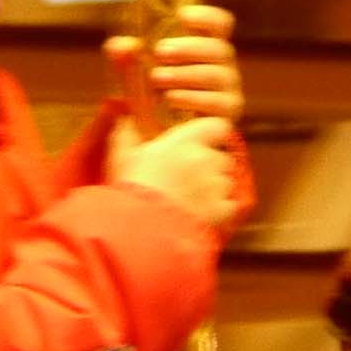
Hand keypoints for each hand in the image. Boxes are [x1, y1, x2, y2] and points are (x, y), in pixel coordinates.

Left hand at [109, 3, 242, 129]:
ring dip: (184, 74)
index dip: (206, 17)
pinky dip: (191, 98)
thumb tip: (119, 45)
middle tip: (159, 51)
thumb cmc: (155, 94)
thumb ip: (125, 59)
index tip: (181, 16)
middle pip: (218, 48)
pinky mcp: (228, 111)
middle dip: (188, 48)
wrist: (162, 134)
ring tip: (157, 77)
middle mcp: (223, 64)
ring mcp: (229, 88)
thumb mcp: (136, 74)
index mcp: (206, 46)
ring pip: (215, 75)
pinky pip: (216, 102)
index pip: (220, 24)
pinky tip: (170, 98)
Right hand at [111, 115, 253, 238]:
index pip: (218, 126)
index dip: (213, 134)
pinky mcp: (222, 212)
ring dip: (215, 189)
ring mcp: (217, 187)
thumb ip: (126, 135)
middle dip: (211, 166)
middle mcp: (207, 160)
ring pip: (227, 183)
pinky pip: (229, 207)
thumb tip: (124, 120)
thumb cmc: (130, 188)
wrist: (141, 229)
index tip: (201, 143)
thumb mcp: (121, 157)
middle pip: (222, 158)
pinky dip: (221, 211)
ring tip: (192, 200)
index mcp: (186, 141)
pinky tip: (202, 215)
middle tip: (189, 177)